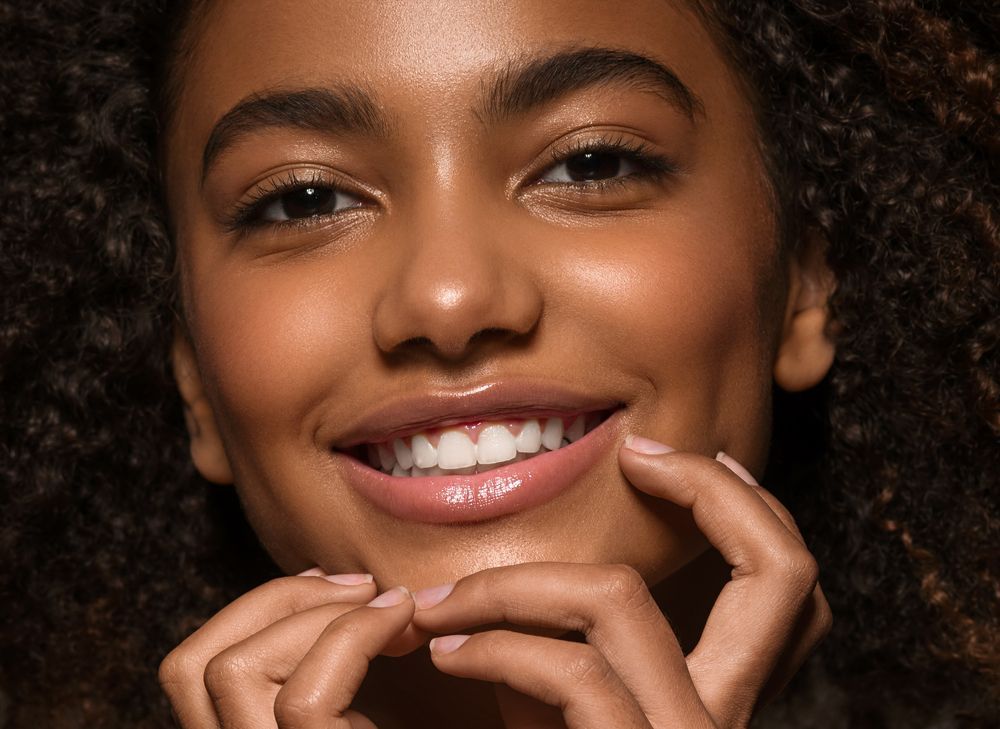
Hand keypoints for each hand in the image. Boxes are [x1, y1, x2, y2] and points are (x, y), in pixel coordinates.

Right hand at [158, 571, 426, 727]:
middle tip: (357, 585)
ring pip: (232, 673)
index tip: (328, 582)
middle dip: (274, 599)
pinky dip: (355, 638)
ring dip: (314, 613)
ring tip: (385, 605)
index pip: (190, 670)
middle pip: (192, 665)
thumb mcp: (359, 704)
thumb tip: (326, 589)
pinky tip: (402, 625)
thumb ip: (328, 663)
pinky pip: (306, 702)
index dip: (252, 609)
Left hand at [410, 440, 832, 728]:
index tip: (665, 458)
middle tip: (636, 456)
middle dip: (715, 496)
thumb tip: (522, 589)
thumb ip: (560, 654)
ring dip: (514, 580)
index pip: (787, 589)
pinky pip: (570, 672)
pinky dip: (495, 643)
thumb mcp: (552, 715)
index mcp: (714, 698)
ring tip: (443, 598)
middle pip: (783, 578)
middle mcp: (722, 722)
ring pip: (623, 602)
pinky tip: (445, 651)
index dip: (745, 507)